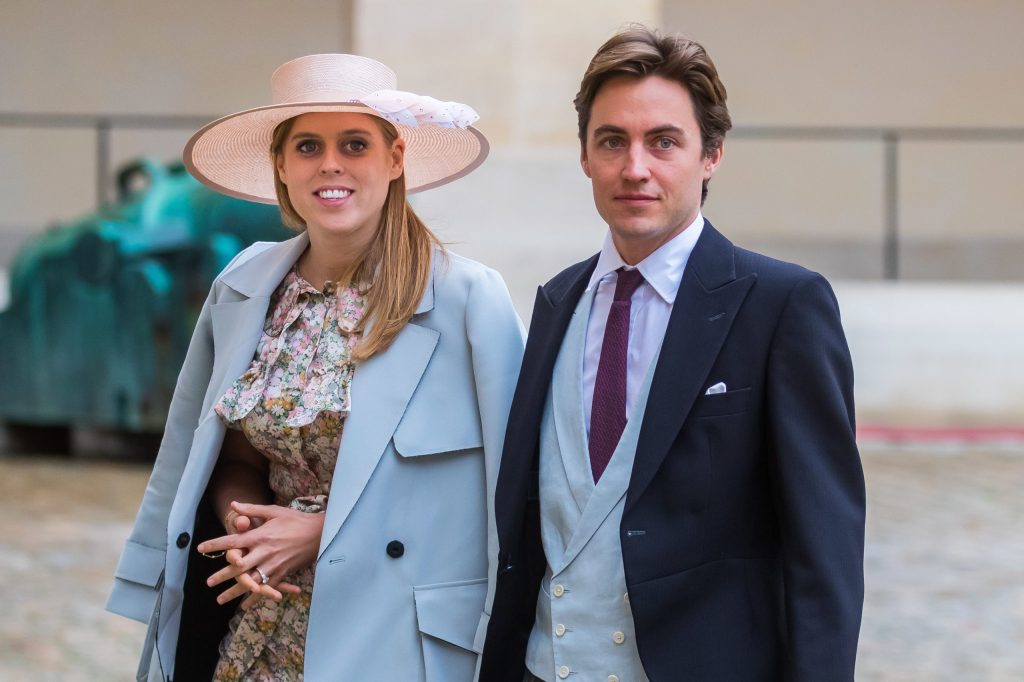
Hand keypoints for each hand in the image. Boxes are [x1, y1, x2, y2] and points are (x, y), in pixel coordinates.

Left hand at [197, 500, 323, 607]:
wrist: (319, 533)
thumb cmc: (295, 520)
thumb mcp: (274, 511)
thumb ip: (252, 510)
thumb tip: (234, 504)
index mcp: (260, 536)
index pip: (232, 541)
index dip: (215, 545)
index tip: (200, 549)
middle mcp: (264, 552)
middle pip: (238, 567)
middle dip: (222, 576)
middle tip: (209, 583)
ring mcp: (273, 565)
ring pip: (250, 581)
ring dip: (234, 591)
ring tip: (220, 599)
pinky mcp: (282, 573)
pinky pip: (266, 588)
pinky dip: (255, 598)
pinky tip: (245, 605)